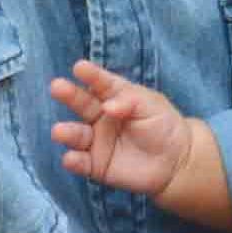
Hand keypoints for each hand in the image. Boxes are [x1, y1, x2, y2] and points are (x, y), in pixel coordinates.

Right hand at [48, 59, 196, 196]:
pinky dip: (73, 161)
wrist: (175, 160)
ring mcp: (96, 141)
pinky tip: (70, 158)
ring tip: (58, 131)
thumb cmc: (163, 125)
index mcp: (114, 96)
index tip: (79, 67)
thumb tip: (107, 107)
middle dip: (69, 95)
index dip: (91, 75)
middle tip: (57, 86)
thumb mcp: (151, 106)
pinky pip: (81, 163)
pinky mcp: (96, 165)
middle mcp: (100, 116)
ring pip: (77, 135)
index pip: (101, 83)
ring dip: (66, 132)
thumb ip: (130, 102)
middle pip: (82, 104)